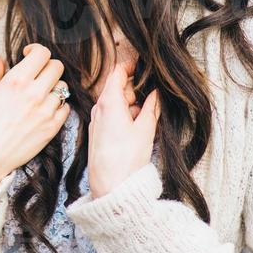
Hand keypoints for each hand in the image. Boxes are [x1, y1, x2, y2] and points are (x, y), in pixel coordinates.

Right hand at [0, 44, 70, 211]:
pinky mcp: (52, 128)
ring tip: (39, 93)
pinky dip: (57, 106)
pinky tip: (44, 109)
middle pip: (57, 66)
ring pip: (63, 87)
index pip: (42, 53)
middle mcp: (34, 93)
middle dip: (47, 66)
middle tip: (37, 73)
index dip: (36, 50)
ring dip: (53, 86)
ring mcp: (45, 111)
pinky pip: (65, 108)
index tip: (29, 55)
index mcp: (16, 81)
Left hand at [88, 61, 160, 198]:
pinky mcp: (97, 134)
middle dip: (134, 90)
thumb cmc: (127, 157)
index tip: (143, 67)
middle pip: (116, 87)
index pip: (117, 72)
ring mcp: (96, 121)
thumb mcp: (146, 128)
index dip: (130, 67)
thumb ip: (151, 107)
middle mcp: (98, 108)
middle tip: (149, 97)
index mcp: (109, 101)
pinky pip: (110, 116)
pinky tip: (135, 129)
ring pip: (114, 103)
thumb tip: (156, 93)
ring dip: (129, 105)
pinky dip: (123, 116)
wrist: (111, 186)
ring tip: (144, 117)